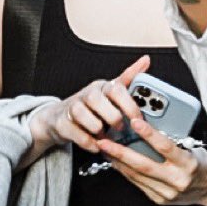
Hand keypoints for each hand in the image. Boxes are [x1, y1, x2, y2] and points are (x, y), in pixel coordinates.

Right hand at [29, 57, 151, 157]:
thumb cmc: (91, 106)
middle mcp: (86, 94)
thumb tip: (146, 60)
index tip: (138, 119)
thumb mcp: (111, 92)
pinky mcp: (61, 122)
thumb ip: (129, 79)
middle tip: (120, 128)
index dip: (128, 105)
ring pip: (81, 113)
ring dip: (96, 128)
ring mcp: (71, 107)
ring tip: (105, 137)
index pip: (115, 88)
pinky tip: (95, 145)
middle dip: (111, 116)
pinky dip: (86, 141)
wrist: (61, 117)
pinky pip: (73, 131)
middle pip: (96, 99)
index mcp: (102, 86)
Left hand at [102, 124, 206, 205]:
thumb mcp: (194, 149)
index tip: (135, 122)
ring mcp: (167, 193)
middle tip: (105, 142)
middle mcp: (177, 180)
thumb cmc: (203, 166)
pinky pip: (138, 184)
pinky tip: (117, 163)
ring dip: (118, 162)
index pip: (166, 147)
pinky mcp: (160, 200)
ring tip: (106, 150)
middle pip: (144, 165)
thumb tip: (150, 127)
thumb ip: (175, 141)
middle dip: (121, 153)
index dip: (149, 134)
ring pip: (137, 176)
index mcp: (188, 164)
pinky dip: (126, 172)